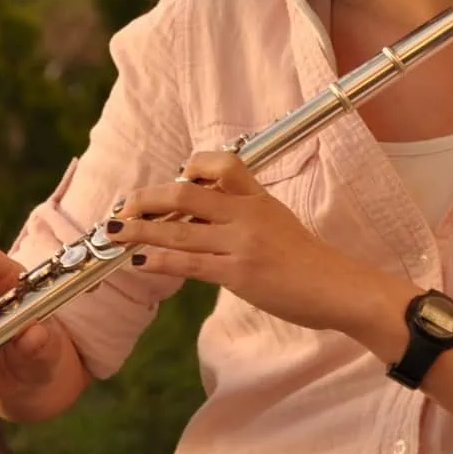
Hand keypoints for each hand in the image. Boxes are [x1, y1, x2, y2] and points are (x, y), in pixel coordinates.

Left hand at [110, 150, 389, 335]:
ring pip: (178, 230)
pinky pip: (189, 263)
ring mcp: (241, 243)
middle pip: (185, 193)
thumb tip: (205, 216)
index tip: (172, 178)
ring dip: (139, 230)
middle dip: (147, 199)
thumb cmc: (309, 261)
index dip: (190, 166)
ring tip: (113, 233)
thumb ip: (245, 214)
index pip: (221, 164)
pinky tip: (138, 261)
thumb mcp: (278, 222)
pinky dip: (159, 260)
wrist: (339, 289)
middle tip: (122, 207)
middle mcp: (246, 214)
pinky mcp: (238, 273)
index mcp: (257, 198)